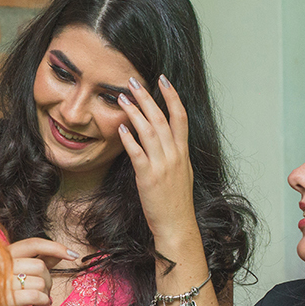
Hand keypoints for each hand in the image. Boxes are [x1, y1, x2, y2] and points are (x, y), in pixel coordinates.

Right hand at [0, 238, 76, 305]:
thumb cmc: (10, 303)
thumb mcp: (24, 280)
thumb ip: (38, 264)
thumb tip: (59, 253)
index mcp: (1, 256)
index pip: (32, 244)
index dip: (54, 247)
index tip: (72, 254)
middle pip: (39, 265)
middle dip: (49, 281)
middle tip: (45, 294)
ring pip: (39, 281)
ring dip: (45, 295)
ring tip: (38, 304)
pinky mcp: (4, 300)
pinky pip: (35, 295)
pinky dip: (42, 302)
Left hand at [117, 75, 199, 244]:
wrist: (177, 225)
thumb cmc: (176, 203)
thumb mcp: (182, 174)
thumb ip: (174, 156)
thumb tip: (166, 142)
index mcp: (183, 153)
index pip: (179, 117)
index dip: (172, 96)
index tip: (163, 80)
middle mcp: (174, 155)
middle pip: (161, 118)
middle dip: (147, 97)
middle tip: (133, 82)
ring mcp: (162, 165)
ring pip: (149, 131)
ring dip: (135, 112)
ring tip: (122, 98)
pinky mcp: (148, 177)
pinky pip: (138, 153)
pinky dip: (129, 139)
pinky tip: (121, 129)